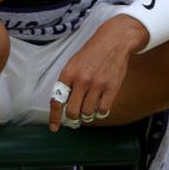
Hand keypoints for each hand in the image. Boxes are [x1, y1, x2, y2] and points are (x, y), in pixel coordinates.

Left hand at [47, 16, 144, 131]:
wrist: (114, 41)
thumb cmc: (92, 53)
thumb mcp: (74, 63)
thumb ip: (68, 82)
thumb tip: (62, 103)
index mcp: (68, 73)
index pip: (57, 100)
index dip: (54, 117)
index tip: (54, 127)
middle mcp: (81, 80)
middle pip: (72, 111)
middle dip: (72, 119)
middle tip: (74, 120)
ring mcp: (97, 84)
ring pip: (88, 112)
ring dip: (86, 116)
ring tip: (87, 112)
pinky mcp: (112, 87)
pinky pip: (103, 110)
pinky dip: (100, 113)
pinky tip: (99, 109)